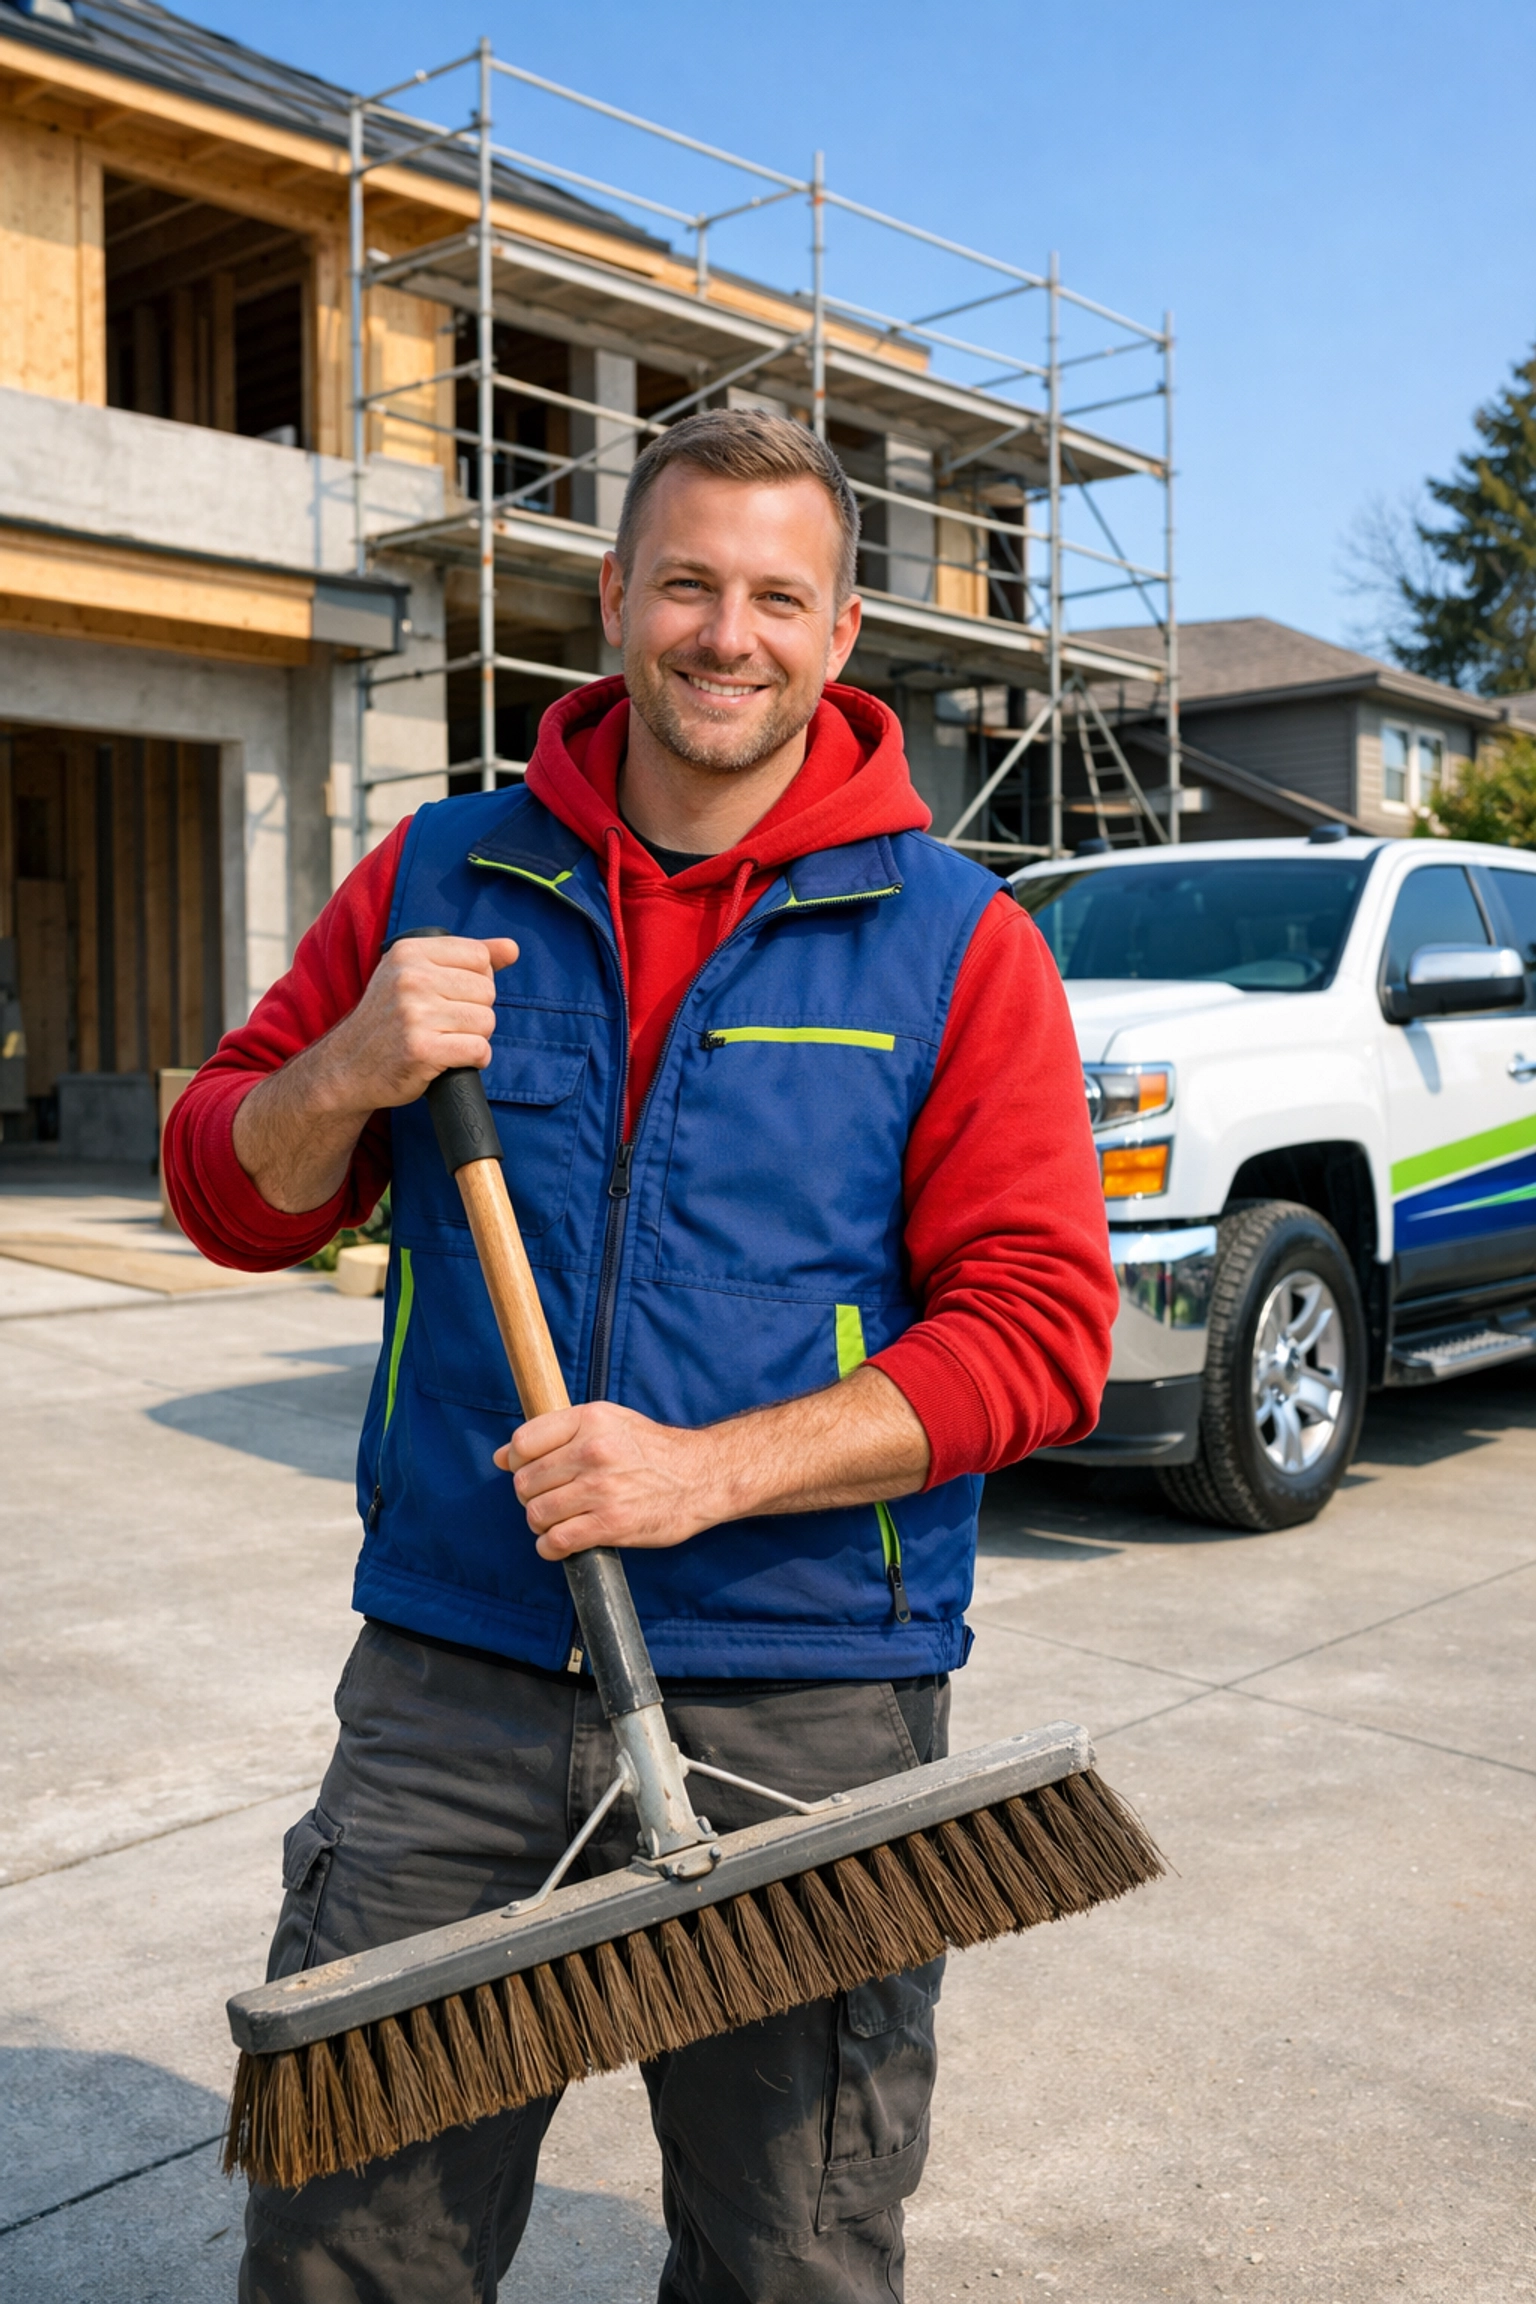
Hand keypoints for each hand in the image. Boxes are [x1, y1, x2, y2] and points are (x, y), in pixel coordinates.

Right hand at [232, 933, 517, 1212]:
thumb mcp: (415, 974)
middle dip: (475, 1012)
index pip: (479, 957)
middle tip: (444, 1025)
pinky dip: (474, 1060)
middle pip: (487, 990)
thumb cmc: (389, 1019)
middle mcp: (410, 978)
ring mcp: (414, 1014)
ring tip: (445, 1041)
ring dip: (474, 1038)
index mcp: (409, 952)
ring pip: (486, 1021)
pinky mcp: (421, 1050)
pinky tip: (451, 1061)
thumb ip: (465, 957)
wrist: (347, 1067)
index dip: (476, 981)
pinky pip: (479, 1050)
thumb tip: (512, 949)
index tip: (450, 996)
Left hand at [496, 1402, 718, 1559]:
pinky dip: (550, 1547)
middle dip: (531, 1496)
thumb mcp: (608, 1422)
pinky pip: (556, 1541)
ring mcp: (601, 1489)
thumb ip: (556, 1434)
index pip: (523, 1443)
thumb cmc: (651, 1450)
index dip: (517, 1461)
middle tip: (551, 1499)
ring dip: (541, 1523)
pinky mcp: (611, 1524)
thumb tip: (501, 1457)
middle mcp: (592, 1452)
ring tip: (559, 1520)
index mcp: (589, 1420)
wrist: (701, 1476)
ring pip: (536, 1514)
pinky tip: (562, 1542)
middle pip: (525, 1482)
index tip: (531, 1471)